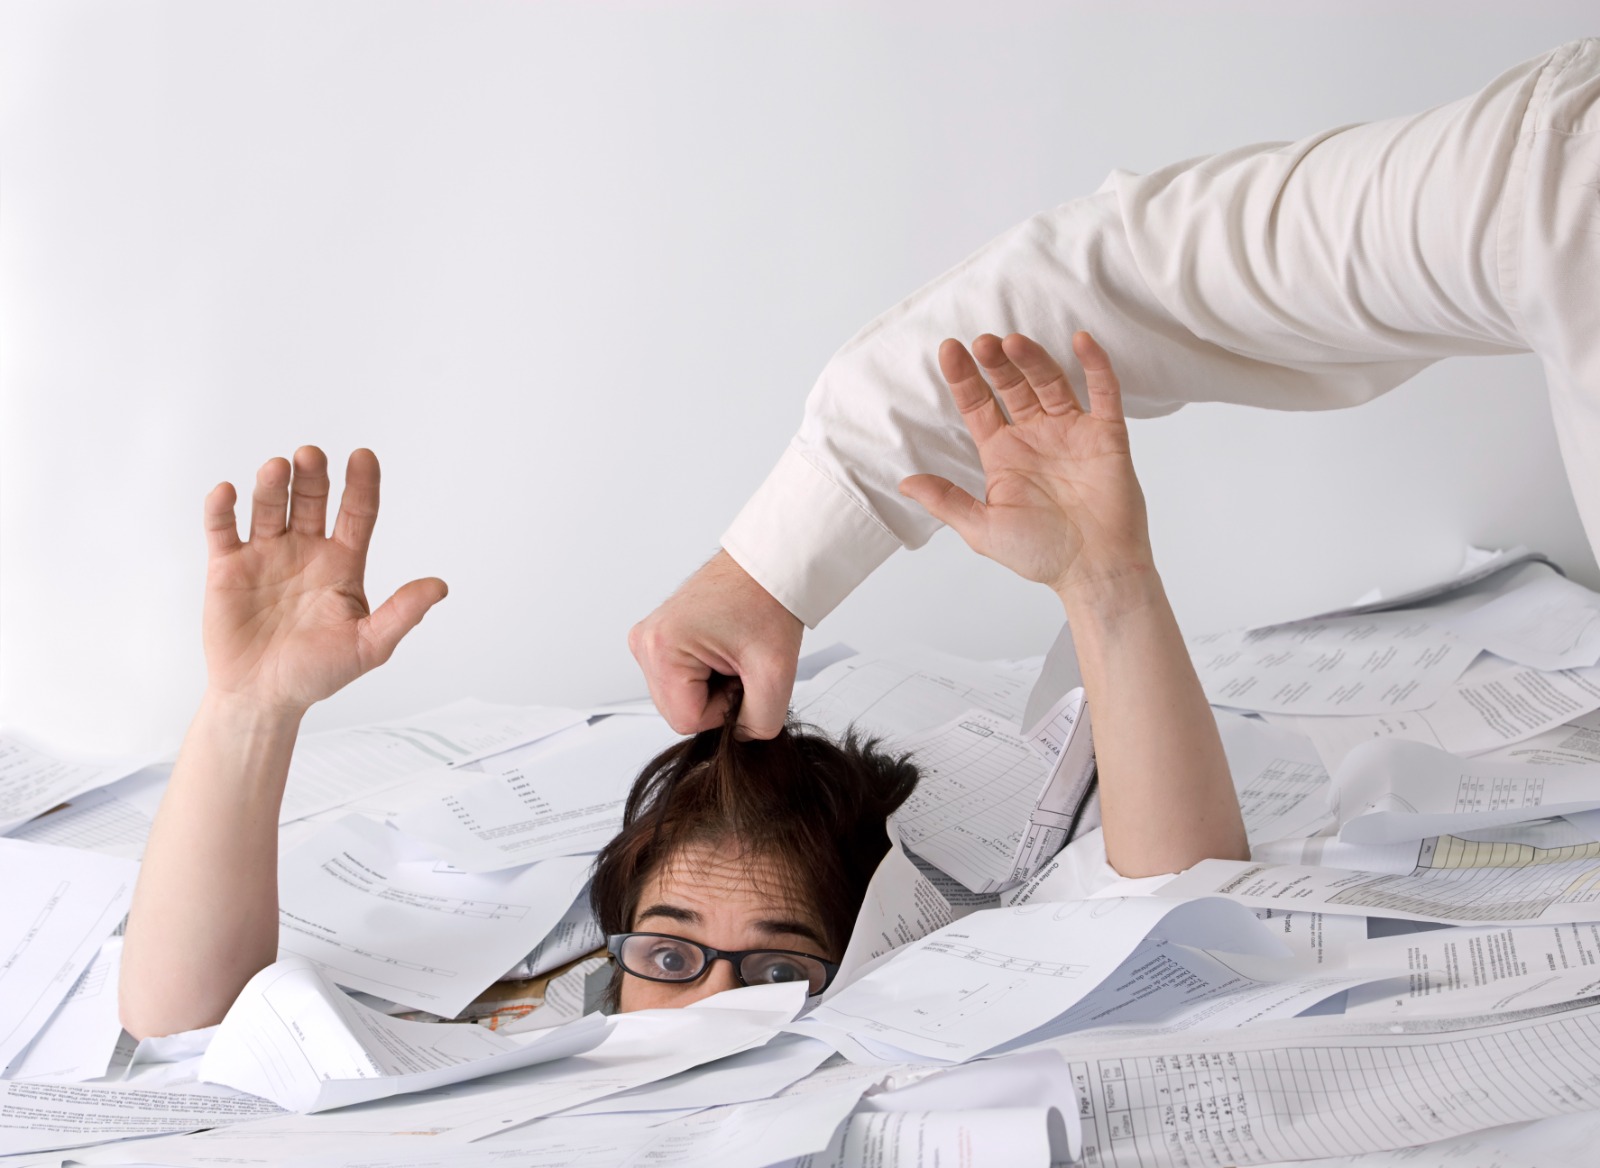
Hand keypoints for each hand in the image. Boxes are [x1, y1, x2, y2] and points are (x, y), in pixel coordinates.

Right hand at [201, 447, 447, 713]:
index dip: (362, 484)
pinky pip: (223, 529)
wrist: (263, 698)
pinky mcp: (227, 567)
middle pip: (312, 500)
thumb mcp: (369, 646)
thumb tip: (440, 586)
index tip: (363, 457)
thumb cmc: (317, 673)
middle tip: (311, 456)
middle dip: (312, 476)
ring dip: (272, 486)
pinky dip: (222, 509)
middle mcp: (306, 550)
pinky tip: (227, 493)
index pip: (357, 513)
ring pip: (270, 507)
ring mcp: (266, 554)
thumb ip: (402, 613)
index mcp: (342, 563)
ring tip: (277, 468)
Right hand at [629, 550, 803, 738]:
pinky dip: (703, 675)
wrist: (768, 567)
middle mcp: (645, 643)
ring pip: (678, 699)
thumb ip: (757, 724)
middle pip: (677, 712)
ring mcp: (647, 639)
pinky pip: (678, 680)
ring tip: (730, 653)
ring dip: (709, 688)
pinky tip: (720, 650)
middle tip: (739, 663)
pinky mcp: (657, 638)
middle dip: (715, 699)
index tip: (743, 676)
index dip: (724, 710)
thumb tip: (736, 740)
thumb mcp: (775, 674)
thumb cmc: (768, 602)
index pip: (687, 721)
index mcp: (662, 648)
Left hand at [899, 331, 1152, 603]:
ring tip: (1012, 342)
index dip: (963, 379)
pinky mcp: (1106, 435)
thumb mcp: (982, 528)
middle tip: (981, 342)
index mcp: (1003, 453)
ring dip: (1032, 360)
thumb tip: (904, 483)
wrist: (1094, 572)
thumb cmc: (1042, 554)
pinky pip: (1103, 392)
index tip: (949, 351)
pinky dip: (1095, 365)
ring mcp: (1071, 432)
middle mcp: (1035, 436)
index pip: (978, 406)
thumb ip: (946, 501)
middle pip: (1011, 387)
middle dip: (995, 363)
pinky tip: (1081, 341)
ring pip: (1050, 383)